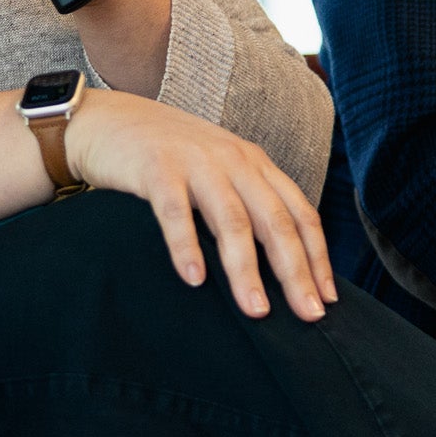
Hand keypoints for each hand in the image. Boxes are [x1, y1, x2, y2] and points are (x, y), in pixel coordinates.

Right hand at [63, 89, 335, 321]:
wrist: (107, 121)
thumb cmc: (166, 157)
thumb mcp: (217, 172)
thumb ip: (245, 203)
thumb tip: (277, 266)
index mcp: (254, 164)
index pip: (299, 213)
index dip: (317, 257)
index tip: (327, 298)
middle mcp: (232, 160)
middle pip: (274, 221)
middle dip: (294, 271)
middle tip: (308, 315)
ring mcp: (195, 162)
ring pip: (232, 220)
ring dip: (246, 269)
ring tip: (255, 310)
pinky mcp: (155, 168)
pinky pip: (175, 212)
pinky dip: (187, 246)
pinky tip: (194, 278)